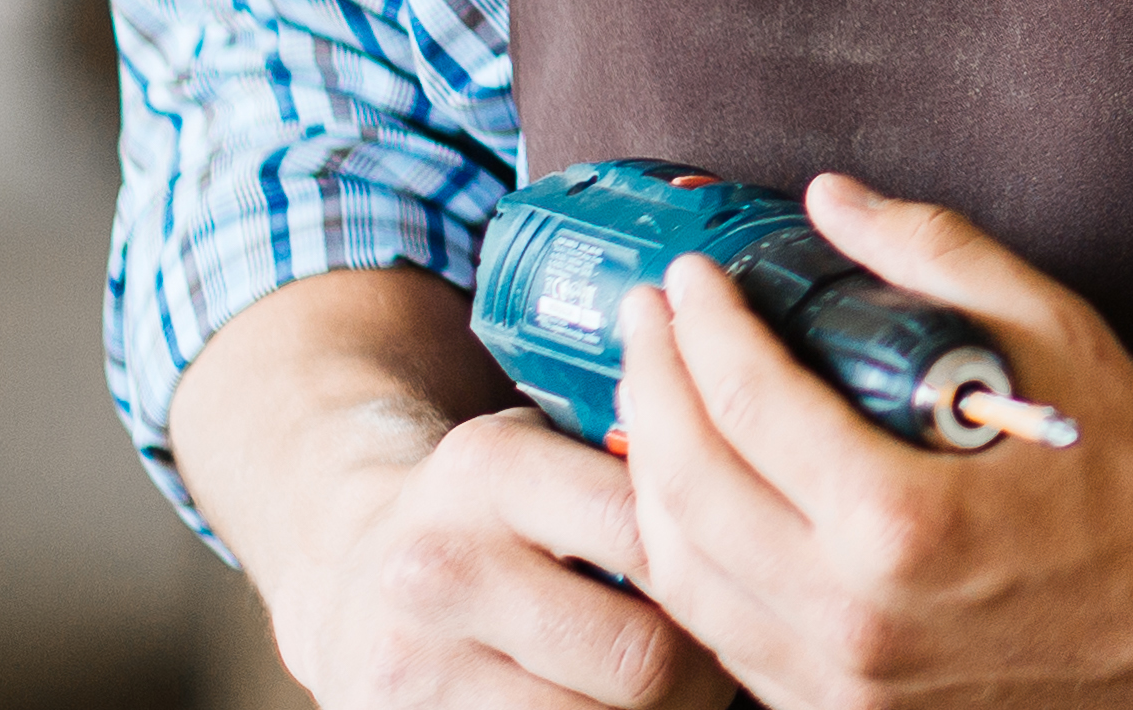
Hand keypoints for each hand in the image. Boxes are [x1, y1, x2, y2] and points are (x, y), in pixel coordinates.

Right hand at [266, 403, 726, 709]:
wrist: (346, 567)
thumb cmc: (492, 508)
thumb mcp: (547, 449)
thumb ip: (641, 461)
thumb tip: (785, 481)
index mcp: (490, 468)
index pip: (650, 531)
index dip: (721, 572)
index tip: (752, 587)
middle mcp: (438, 565)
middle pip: (638, 654)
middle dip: (702, 672)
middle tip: (725, 668)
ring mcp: (411, 660)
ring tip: (672, 690)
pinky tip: (599, 705)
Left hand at [613, 175, 1132, 708]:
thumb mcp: (1059, 340)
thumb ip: (937, 258)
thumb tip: (835, 200)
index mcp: (901, 523)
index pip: (746, 405)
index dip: (703, 326)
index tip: (694, 279)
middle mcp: (851, 618)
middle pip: (684, 491)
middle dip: (652, 386)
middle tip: (652, 321)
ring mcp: (841, 685)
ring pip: (682, 577)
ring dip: (653, 478)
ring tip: (664, 401)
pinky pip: (724, 638)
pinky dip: (694, 560)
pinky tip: (704, 500)